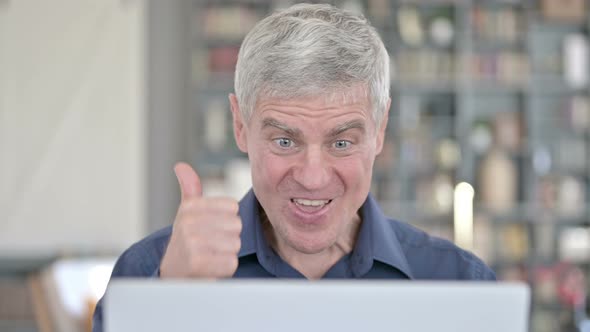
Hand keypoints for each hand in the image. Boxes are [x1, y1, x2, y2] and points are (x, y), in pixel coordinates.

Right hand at [160, 162, 241, 277]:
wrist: (171, 276)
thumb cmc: (185, 243)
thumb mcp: (186, 214)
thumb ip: (190, 190)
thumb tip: (180, 166)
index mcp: (189, 207)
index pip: (232, 207)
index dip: (227, 221)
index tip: (210, 230)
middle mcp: (188, 222)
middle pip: (236, 225)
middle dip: (228, 239)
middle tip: (211, 247)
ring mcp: (192, 243)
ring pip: (235, 244)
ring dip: (226, 255)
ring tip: (210, 257)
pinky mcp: (198, 264)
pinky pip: (231, 263)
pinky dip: (225, 269)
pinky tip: (210, 269)